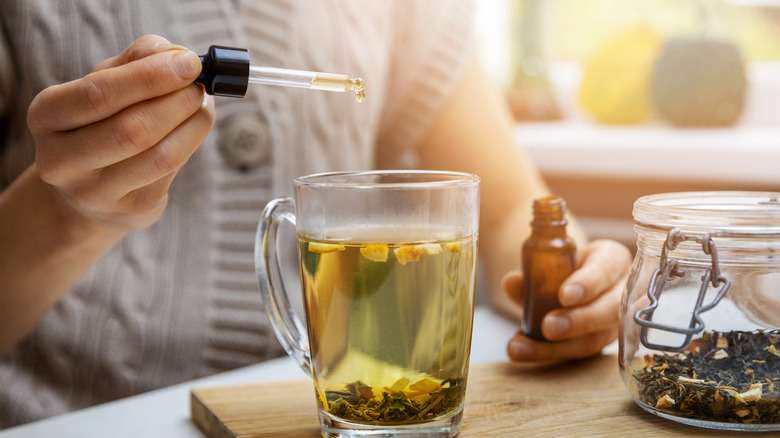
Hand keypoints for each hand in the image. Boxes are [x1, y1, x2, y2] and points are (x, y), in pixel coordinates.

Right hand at [27, 34, 215, 232]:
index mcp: (46, 116)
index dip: (150, 77)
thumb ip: (135, 61)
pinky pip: (171, 172)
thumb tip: (173, 52)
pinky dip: (191, 143)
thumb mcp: (106, 84)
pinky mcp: (130, 210)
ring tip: (203, 104)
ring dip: (192, 124)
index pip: (99, 94)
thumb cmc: (102, 121)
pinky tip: (195, 127)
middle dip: (176, 101)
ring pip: (159, 155)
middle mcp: (61, 160)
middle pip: (132, 129)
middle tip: (199, 85)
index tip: (188, 63)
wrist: (93, 186)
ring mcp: (94, 192)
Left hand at [503, 239, 631, 361]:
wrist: (565, 279)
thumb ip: (533, 272)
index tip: (564, 296)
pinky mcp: (600, 344)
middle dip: (579, 320)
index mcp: (613, 259)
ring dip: (556, 348)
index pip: (606, 269)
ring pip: (595, 340)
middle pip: (610, 310)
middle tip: (548, 327)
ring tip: (520, 347)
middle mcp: (622, 292)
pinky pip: (578, 355)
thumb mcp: (550, 261)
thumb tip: (512, 283)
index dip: (587, 284)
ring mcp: (616, 323)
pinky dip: (548, 354)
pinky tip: (523, 351)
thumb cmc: (563, 264)